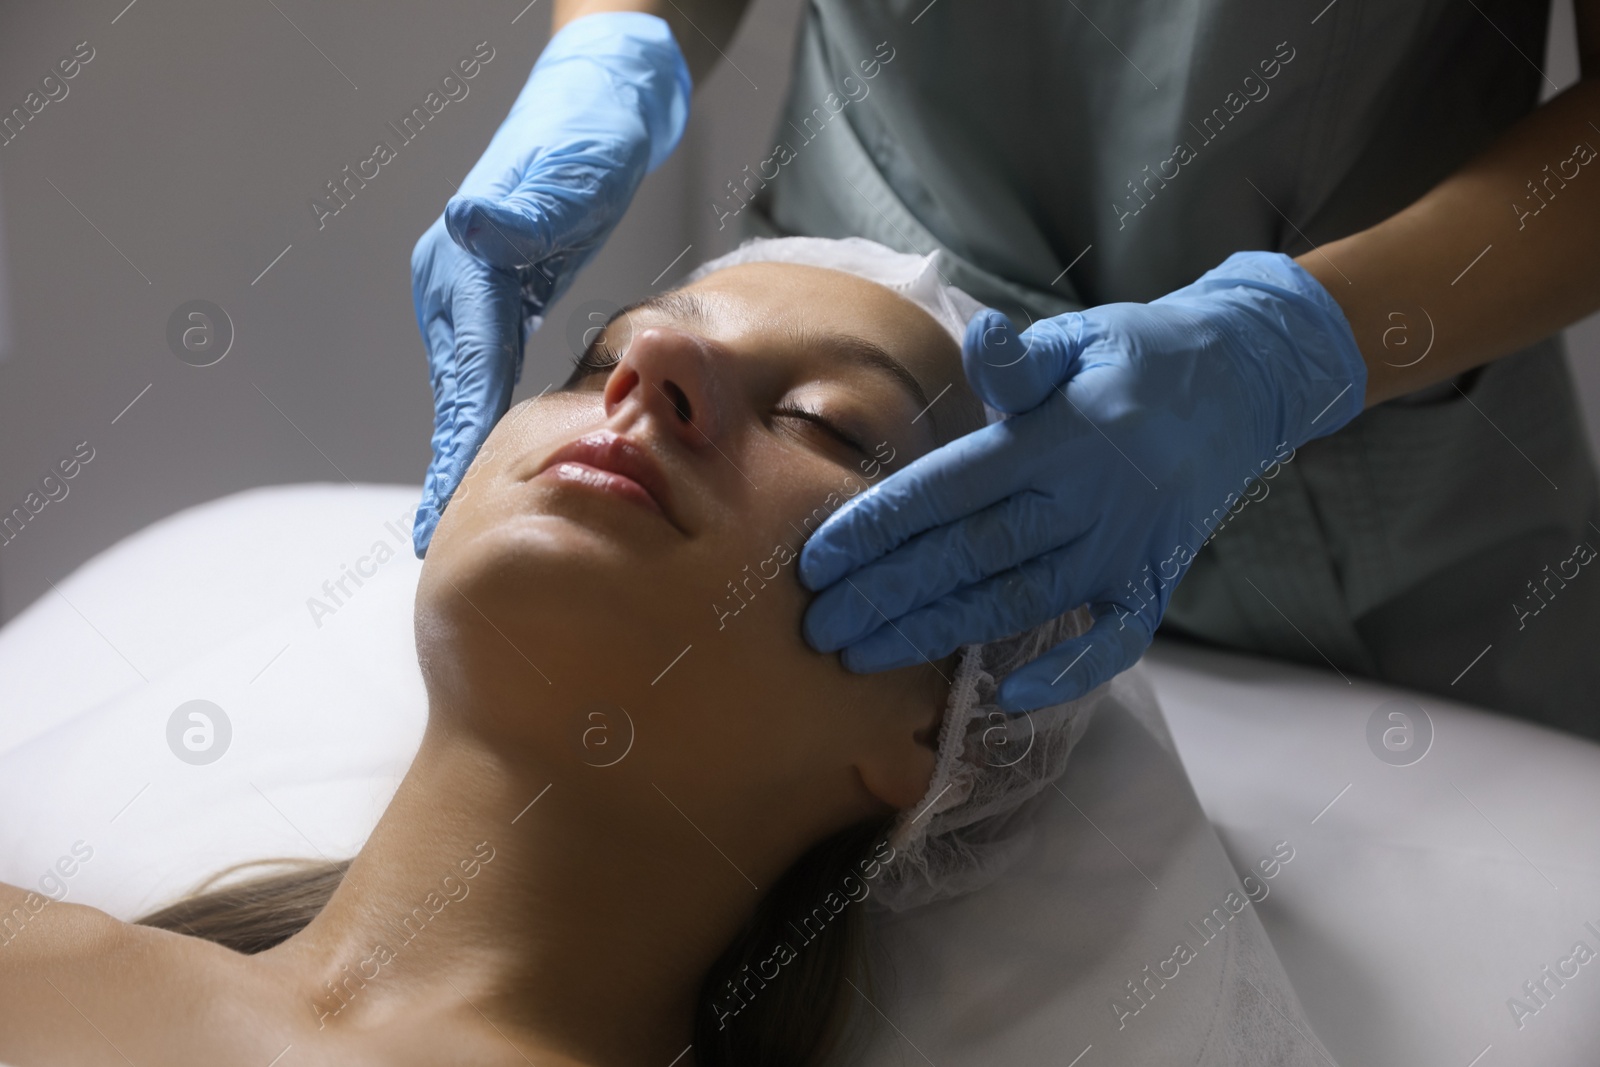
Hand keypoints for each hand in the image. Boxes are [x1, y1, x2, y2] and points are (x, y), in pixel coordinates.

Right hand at [411, 12, 690, 555]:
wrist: (600, 95)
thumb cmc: (588, 134)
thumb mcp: (568, 169)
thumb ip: (526, 209)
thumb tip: (476, 226)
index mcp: (468, 264)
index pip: (466, 372)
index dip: (456, 444)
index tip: (442, 509)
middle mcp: (459, 280)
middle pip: (457, 388)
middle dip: (449, 463)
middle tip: (435, 538)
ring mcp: (477, 286)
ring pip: (469, 382)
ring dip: (464, 446)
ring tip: (456, 517)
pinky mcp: (502, 289)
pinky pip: (489, 365)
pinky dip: (487, 413)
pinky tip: (493, 452)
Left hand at [796, 251, 1366, 710]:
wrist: (1249, 381)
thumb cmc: (1138, 357)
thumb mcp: (1079, 340)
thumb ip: (1020, 362)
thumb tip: (979, 339)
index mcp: (1058, 436)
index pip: (948, 489)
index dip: (878, 527)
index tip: (816, 561)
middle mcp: (1090, 497)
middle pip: (969, 556)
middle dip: (886, 596)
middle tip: (819, 628)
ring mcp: (1126, 546)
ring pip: (1017, 601)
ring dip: (938, 634)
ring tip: (865, 658)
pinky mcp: (1155, 577)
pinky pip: (1114, 640)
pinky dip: (1070, 672)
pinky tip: (1010, 699)